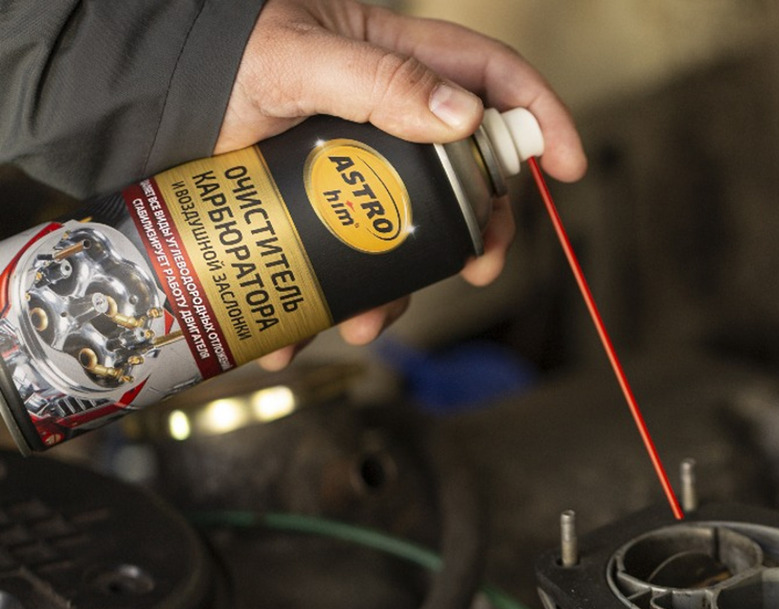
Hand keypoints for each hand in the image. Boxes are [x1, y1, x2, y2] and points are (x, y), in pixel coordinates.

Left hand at [219, 0, 586, 368]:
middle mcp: (391, 119)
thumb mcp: (299, 57)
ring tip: (365, 321)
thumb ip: (379, 77)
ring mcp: (357, 170)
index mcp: (400, 63)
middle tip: (477, 268)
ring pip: (409, 234)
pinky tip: (305, 331)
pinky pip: (346, 261)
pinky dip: (333, 302)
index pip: (494, 79)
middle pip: (467, 176)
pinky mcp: (321, 209)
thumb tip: (461, 117)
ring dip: (399, 289)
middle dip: (481, 230)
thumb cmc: (222, 53)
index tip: (568, 166)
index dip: (541, 119)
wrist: (156, 96)